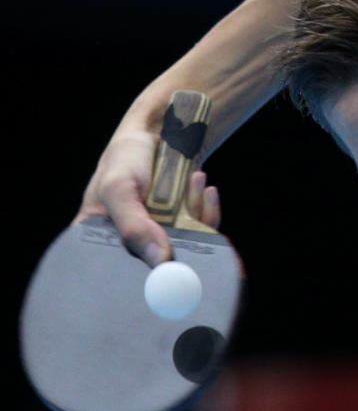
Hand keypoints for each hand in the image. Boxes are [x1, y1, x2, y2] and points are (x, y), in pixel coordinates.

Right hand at [74, 130, 220, 266]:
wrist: (158, 134)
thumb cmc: (126, 159)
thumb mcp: (118, 188)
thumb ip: (133, 225)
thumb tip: (160, 259)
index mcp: (98, 241)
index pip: (115, 273)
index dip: (139, 276)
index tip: (162, 265)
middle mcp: (132, 244)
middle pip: (157, 267)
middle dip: (176, 248)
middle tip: (184, 223)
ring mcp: (160, 236)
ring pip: (186, 246)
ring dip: (194, 212)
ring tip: (192, 181)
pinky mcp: (183, 225)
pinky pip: (202, 229)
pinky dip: (207, 209)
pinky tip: (204, 187)